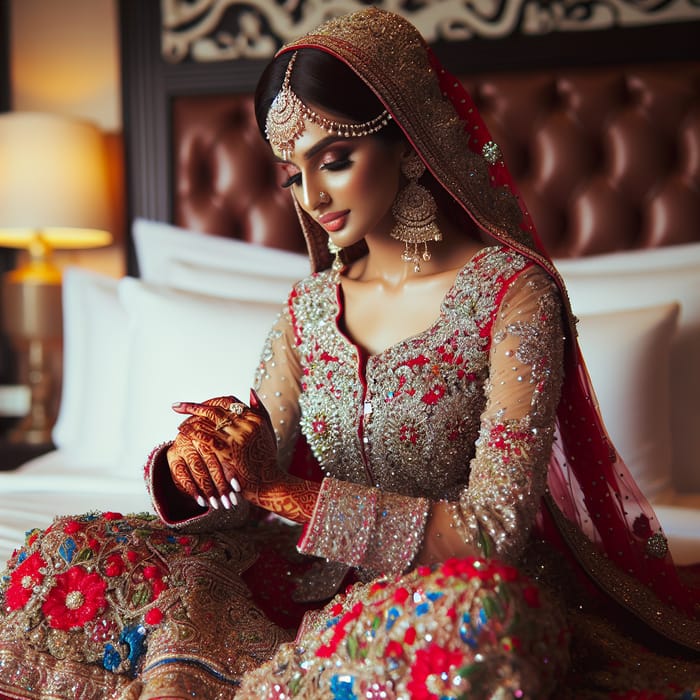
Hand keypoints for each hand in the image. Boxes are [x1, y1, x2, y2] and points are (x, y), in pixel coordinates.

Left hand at [167, 391, 279, 509]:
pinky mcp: (228, 451)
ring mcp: (238, 437)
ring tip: (179, 421)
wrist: (269, 483)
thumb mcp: (268, 431)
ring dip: (190, 419)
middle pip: (215, 409)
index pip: (229, 401)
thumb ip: (259, 410)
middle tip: (177, 406)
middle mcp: (247, 424)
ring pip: (208, 421)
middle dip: (194, 407)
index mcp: (255, 418)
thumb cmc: (267, 459)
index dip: (211, 401)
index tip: (199, 403)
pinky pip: (205, 436)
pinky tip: (183, 432)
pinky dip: (192, 432)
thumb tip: (249, 390)